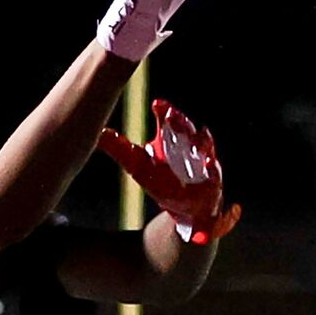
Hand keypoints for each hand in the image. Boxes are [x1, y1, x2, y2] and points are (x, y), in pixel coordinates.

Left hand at [99, 98, 240, 243]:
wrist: (186, 210)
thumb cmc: (163, 184)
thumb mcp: (139, 167)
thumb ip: (121, 150)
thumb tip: (100, 134)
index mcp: (172, 142)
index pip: (170, 121)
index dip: (165, 111)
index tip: (157, 104)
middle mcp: (190, 147)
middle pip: (188, 130)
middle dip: (182, 123)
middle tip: (173, 115)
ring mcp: (204, 163)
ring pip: (205, 148)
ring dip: (202, 143)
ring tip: (197, 138)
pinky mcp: (213, 182)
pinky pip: (215, 174)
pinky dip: (212, 169)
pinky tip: (208, 165)